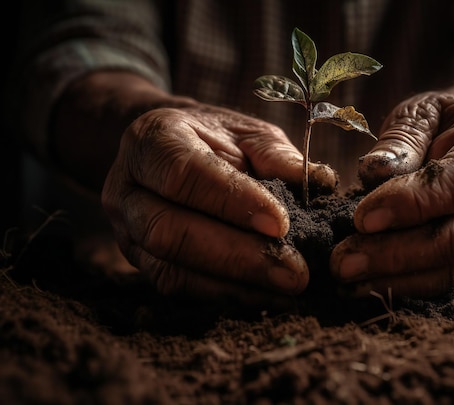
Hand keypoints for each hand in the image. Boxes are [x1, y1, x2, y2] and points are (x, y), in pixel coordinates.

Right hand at [102, 104, 336, 304]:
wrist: (167, 155)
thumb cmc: (213, 140)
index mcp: (151, 141)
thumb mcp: (245, 133)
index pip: (183, 174)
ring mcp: (127, 231)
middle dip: (236, 256)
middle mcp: (127, 189)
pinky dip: (224, 296)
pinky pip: (177, 288)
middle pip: (169, 231)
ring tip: (287, 290)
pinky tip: (265, 296)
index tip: (281, 224)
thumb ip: (276, 155)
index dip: (231, 201)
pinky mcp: (141, 263)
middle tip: (294, 273)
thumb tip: (320, 182)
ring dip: (233, 284)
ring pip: (169, 269)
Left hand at [330, 93, 453, 297]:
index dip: (412, 203)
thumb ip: (402, 138)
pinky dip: (409, 288)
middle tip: (343, 261)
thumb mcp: (423, 112)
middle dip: (397, 253)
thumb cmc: (444, 123)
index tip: (362, 218)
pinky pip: (452, 283)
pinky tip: (368, 286)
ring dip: (399, 279)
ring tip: (348, 280)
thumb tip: (375, 172)